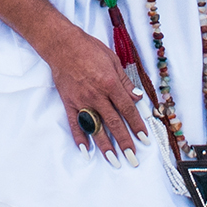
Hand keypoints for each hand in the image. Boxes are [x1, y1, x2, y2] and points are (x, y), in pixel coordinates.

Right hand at [43, 26, 147, 161]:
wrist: (62, 45)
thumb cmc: (88, 49)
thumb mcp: (113, 60)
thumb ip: (125, 81)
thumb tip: (137, 97)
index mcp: (110, 84)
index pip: (127, 109)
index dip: (137, 125)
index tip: (144, 139)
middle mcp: (97, 95)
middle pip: (114, 123)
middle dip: (125, 142)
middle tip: (132, 159)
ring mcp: (82, 101)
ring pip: (95, 127)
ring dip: (105, 146)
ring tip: (114, 161)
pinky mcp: (69, 102)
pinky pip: (75, 123)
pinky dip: (80, 138)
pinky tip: (86, 150)